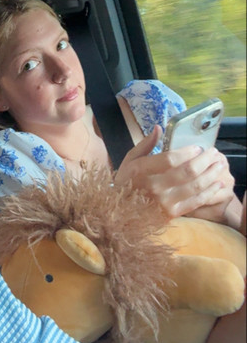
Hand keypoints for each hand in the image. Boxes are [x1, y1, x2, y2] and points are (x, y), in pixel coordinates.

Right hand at [114, 126, 235, 221]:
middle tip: (214, 153)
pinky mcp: (172, 213)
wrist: (121, 211)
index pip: (170, 160)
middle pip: (187, 172)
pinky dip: (210, 192)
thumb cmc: (126, 181)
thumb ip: (145, 144)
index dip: (187, 152)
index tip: (198, 147)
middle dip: (205, 161)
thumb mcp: (130, 160)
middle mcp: (154, 187)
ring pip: (195, 187)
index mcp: (142, 170)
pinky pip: (196, 202)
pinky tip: (219, 184)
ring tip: (220, 165)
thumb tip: (159, 128)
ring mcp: (165, 202)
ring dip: (211, 175)